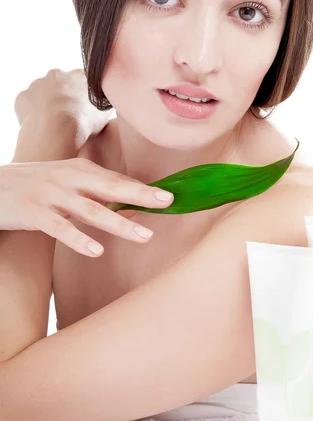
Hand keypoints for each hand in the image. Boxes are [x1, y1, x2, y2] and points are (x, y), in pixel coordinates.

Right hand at [0, 158, 173, 255]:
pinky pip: (61, 228)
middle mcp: (69, 179)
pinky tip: (97, 251)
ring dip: (120, 224)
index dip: (143, 188)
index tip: (170, 196)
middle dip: (141, 195)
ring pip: (91, 211)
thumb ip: (97, 192)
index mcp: (79, 169)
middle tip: (167, 203)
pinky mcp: (35, 213)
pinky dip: (80, 240)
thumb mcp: (67, 182)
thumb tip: (133, 207)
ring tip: (144, 236)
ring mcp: (52, 195)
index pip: (117, 179)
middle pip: (111, 188)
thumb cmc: (35, 185)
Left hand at [14, 68, 112, 140]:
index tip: (83, 107)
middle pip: (60, 83)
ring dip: (46, 104)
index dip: (82, 95)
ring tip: (52, 123)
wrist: (56, 131)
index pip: (82, 81)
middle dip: (62, 96)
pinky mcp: (22, 96)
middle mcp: (57, 74)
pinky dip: (32, 112)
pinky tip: (40, 124)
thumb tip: (104, 105)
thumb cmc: (82, 123)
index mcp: (79, 75)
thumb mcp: (103, 114)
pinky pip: (27, 104)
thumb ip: (103, 105)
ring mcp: (37, 84)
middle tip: (67, 115)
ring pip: (42, 92)